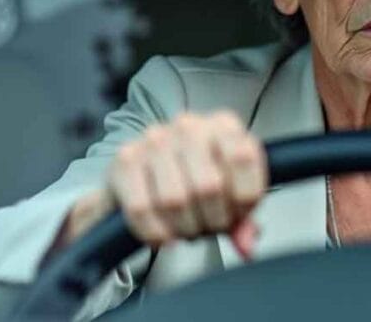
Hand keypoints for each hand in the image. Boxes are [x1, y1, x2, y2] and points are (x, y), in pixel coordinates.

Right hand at [61, 110, 266, 257]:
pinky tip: (164, 236)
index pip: (243, 158)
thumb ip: (243, 219)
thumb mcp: (229, 193)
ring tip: (187, 229)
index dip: (243, 199)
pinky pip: (141, 209)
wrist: (147, 173)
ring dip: (184, 228)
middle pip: (209, 186)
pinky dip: (156, 232)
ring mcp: (154, 140)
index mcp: (224, 126)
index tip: (237, 214)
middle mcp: (189, 126)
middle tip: (209, 227)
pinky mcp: (125, 161)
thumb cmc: (198, 180)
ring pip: (175, 200)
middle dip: (212, 220)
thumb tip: (246, 245)